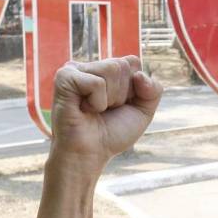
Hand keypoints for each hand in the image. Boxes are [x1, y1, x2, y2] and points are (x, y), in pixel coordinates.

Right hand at [48, 56, 162, 177]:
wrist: (90, 155)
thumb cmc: (112, 133)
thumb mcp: (143, 111)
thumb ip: (153, 89)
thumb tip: (139, 74)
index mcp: (105, 70)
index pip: (133, 62)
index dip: (134, 88)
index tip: (120, 105)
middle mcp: (89, 66)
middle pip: (122, 64)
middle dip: (122, 94)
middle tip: (105, 110)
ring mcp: (74, 69)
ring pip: (111, 69)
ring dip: (110, 98)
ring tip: (95, 109)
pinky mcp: (64, 78)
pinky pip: (96, 83)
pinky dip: (97, 102)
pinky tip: (84, 110)